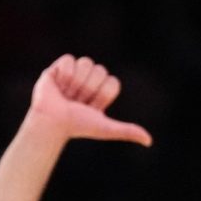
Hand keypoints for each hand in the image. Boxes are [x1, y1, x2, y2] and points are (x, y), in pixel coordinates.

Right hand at [27, 55, 152, 145]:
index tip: (92, 107)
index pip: (112, 82)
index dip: (102, 94)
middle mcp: (89, 80)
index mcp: (101, 91)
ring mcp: (74, 73)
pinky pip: (69, 59)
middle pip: (100, 70)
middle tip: (77, 101)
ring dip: (76, 82)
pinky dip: (64, 73)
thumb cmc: (77, 126)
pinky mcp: (58, 67)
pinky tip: (58, 85)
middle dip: (89, 88)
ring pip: (86, 62)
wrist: (52, 122)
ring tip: (66, 93)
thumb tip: (149, 141)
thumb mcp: (105, 128)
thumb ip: (127, 131)